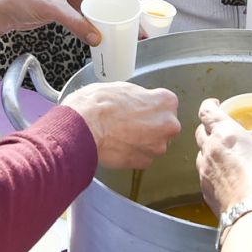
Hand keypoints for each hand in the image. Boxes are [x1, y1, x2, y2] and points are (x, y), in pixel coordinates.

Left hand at [0, 0, 141, 42]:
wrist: (7, 12)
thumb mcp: (50, 7)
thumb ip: (74, 22)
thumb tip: (97, 37)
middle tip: (134, 8)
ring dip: (116, 6)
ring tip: (129, 21)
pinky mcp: (73, 4)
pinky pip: (94, 7)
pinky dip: (104, 16)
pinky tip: (112, 27)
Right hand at [63, 81, 180, 169]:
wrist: (82, 128)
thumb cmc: (98, 104)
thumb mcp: (123, 88)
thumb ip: (140, 97)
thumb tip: (140, 102)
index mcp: (165, 101)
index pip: (165, 104)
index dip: (149, 106)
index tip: (139, 108)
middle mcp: (168, 124)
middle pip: (163, 125)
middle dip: (149, 125)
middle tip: (128, 122)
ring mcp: (157, 146)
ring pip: (153, 143)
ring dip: (141, 141)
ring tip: (120, 135)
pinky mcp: (144, 162)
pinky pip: (142, 157)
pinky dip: (132, 154)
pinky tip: (118, 146)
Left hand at [196, 100, 251, 213]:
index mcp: (226, 134)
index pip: (207, 111)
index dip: (210, 104)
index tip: (216, 104)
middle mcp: (210, 150)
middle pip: (200, 131)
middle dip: (209, 127)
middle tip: (223, 129)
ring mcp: (205, 171)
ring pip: (201, 153)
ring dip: (210, 150)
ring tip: (226, 154)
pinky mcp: (205, 190)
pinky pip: (205, 174)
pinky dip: (213, 171)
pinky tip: (227, 177)